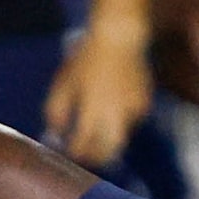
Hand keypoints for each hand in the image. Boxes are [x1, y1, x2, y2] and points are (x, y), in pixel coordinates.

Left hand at [44, 21, 155, 165]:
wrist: (118, 40)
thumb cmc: (86, 60)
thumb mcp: (64, 83)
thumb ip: (55, 111)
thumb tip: (54, 134)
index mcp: (92, 109)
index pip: (84, 143)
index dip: (76, 152)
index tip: (71, 154)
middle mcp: (115, 114)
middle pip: (109, 150)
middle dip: (97, 157)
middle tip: (88, 157)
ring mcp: (132, 111)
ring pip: (122, 137)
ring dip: (109, 138)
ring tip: (100, 126)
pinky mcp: (144, 105)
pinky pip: (132, 122)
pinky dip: (122, 122)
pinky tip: (115, 108)